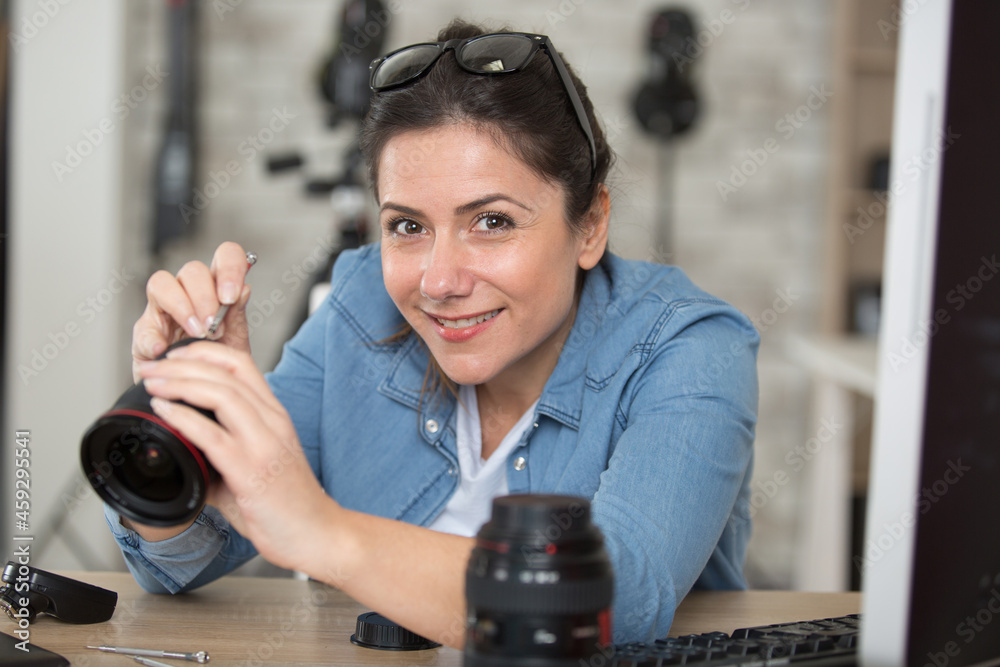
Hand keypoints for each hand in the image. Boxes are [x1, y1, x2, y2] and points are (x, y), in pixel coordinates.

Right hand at [131, 242, 252, 380]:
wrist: (199, 395)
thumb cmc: (218, 362)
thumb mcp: (236, 343)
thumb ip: (237, 317)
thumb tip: (244, 289)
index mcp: (217, 287)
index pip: (224, 256)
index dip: (229, 267)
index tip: (232, 296)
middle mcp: (189, 291)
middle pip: (192, 270)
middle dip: (205, 296)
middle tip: (213, 326)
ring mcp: (163, 309)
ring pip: (162, 283)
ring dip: (181, 307)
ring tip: (195, 333)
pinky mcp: (145, 332)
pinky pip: (144, 326)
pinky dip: (153, 338)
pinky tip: (164, 350)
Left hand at [136, 341, 333, 572]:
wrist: (316, 532)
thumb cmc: (287, 503)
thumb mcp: (255, 464)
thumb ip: (221, 454)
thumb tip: (183, 457)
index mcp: (274, 415)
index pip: (241, 363)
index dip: (203, 351)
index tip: (173, 355)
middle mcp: (272, 421)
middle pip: (226, 371)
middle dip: (181, 362)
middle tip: (150, 365)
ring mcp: (264, 444)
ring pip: (221, 394)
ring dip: (180, 383)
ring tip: (153, 383)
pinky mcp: (252, 471)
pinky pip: (213, 435)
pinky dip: (183, 417)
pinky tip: (164, 411)